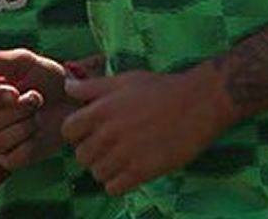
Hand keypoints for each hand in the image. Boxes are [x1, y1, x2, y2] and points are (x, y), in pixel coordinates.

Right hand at [0, 49, 74, 170]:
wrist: (76, 102)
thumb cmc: (50, 79)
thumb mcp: (30, 64)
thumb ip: (1, 60)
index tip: (14, 92)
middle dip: (16, 110)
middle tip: (37, 99)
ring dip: (23, 128)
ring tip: (38, 117)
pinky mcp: (12, 158)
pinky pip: (9, 159)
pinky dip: (28, 146)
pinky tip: (39, 134)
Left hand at [61, 66, 235, 195]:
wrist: (199, 103)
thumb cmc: (162, 88)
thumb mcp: (125, 80)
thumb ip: (93, 86)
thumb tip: (67, 86)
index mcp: (102, 109)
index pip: (68, 131)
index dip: (78, 132)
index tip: (93, 131)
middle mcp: (109, 133)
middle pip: (81, 155)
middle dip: (93, 152)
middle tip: (112, 145)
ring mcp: (125, 154)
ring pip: (96, 173)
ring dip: (107, 168)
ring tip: (124, 157)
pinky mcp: (141, 171)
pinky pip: (113, 188)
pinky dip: (119, 183)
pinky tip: (132, 170)